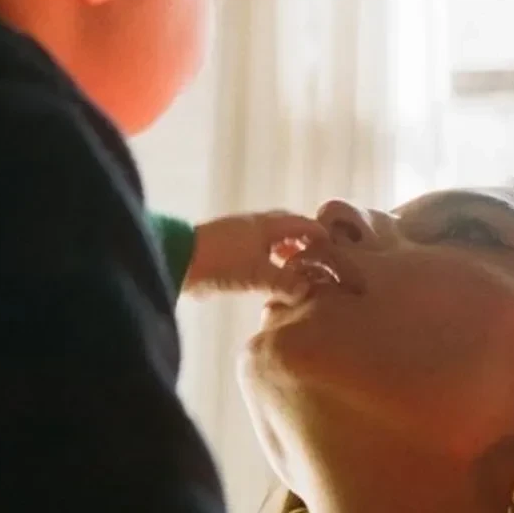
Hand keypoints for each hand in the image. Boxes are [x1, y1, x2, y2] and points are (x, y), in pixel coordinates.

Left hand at [184, 212, 327, 296]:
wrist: (178, 258)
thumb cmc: (222, 263)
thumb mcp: (257, 275)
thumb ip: (284, 282)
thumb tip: (307, 289)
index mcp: (267, 225)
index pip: (302, 223)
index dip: (320, 234)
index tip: (335, 247)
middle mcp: (255, 224)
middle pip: (287, 227)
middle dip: (303, 240)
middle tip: (318, 258)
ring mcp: (239, 233)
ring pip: (270, 238)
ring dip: (285, 250)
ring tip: (296, 269)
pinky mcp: (226, 246)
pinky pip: (256, 248)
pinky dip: (268, 257)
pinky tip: (268, 274)